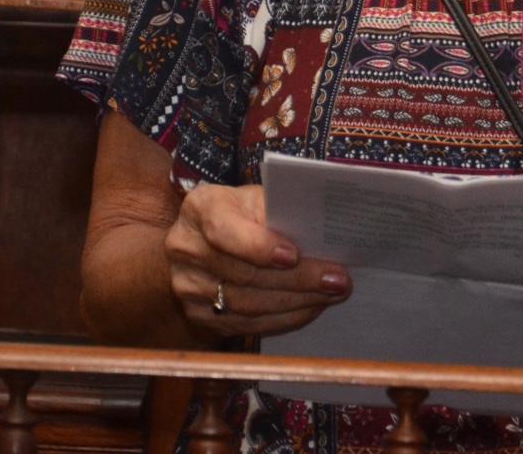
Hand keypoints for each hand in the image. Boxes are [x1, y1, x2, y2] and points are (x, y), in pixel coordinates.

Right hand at [165, 182, 350, 337]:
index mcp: (200, 208)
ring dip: (297, 302)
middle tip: (336, 279)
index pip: (225, 230)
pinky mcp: (199, 315)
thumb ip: (280, 211)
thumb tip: (323, 233)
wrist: (205, 240)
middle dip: (297, 279)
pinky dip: (284, 318)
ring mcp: (189, 285)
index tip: (295, 255)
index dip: (259, 246)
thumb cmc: (242, 212)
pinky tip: (310, 307)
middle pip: (243, 273)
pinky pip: (246, 324)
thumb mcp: (256, 198)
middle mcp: (186, 247)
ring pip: (247, 304)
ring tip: (331, 294)